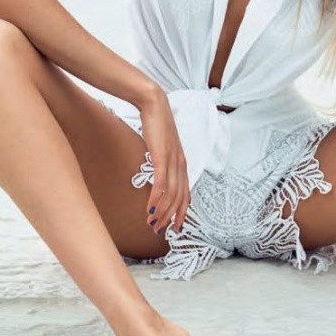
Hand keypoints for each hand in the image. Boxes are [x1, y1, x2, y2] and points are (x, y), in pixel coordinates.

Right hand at [134, 92, 189, 239]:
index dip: (182, 213)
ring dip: (161, 212)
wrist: (154, 104)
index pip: (186, 195)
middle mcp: (181, 165)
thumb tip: (156, 174)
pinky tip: (149, 207)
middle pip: (179, 199)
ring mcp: (173, 161)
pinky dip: (156, 197)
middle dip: (169, 218)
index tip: (175, 228)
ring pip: (171, 194)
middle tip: (158, 230)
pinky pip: (161, 182)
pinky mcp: (162, 156)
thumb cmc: (156, 125)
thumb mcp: (161, 147)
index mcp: (182, 164)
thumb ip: (162, 161)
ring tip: (151, 223)